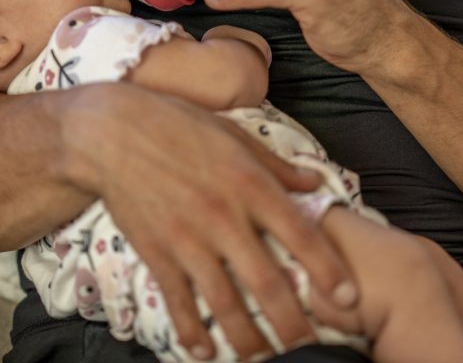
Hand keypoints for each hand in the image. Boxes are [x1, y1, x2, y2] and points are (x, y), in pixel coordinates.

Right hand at [66, 86, 357, 359]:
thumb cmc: (178, 125)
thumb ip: (276, 166)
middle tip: (310, 347)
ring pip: (225, 302)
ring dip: (248, 338)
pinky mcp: (156, 252)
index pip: (300, 235)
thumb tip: (315, 183)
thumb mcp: (234, 135)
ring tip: (264, 359)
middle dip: (293, 322)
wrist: (112, 132)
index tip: (350, 298)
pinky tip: (206, 352)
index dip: (328, 270)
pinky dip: (192, 331)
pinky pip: (179, 301)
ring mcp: (188, 239)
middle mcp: (223, 216)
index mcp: (249, 183)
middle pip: (267, 282)